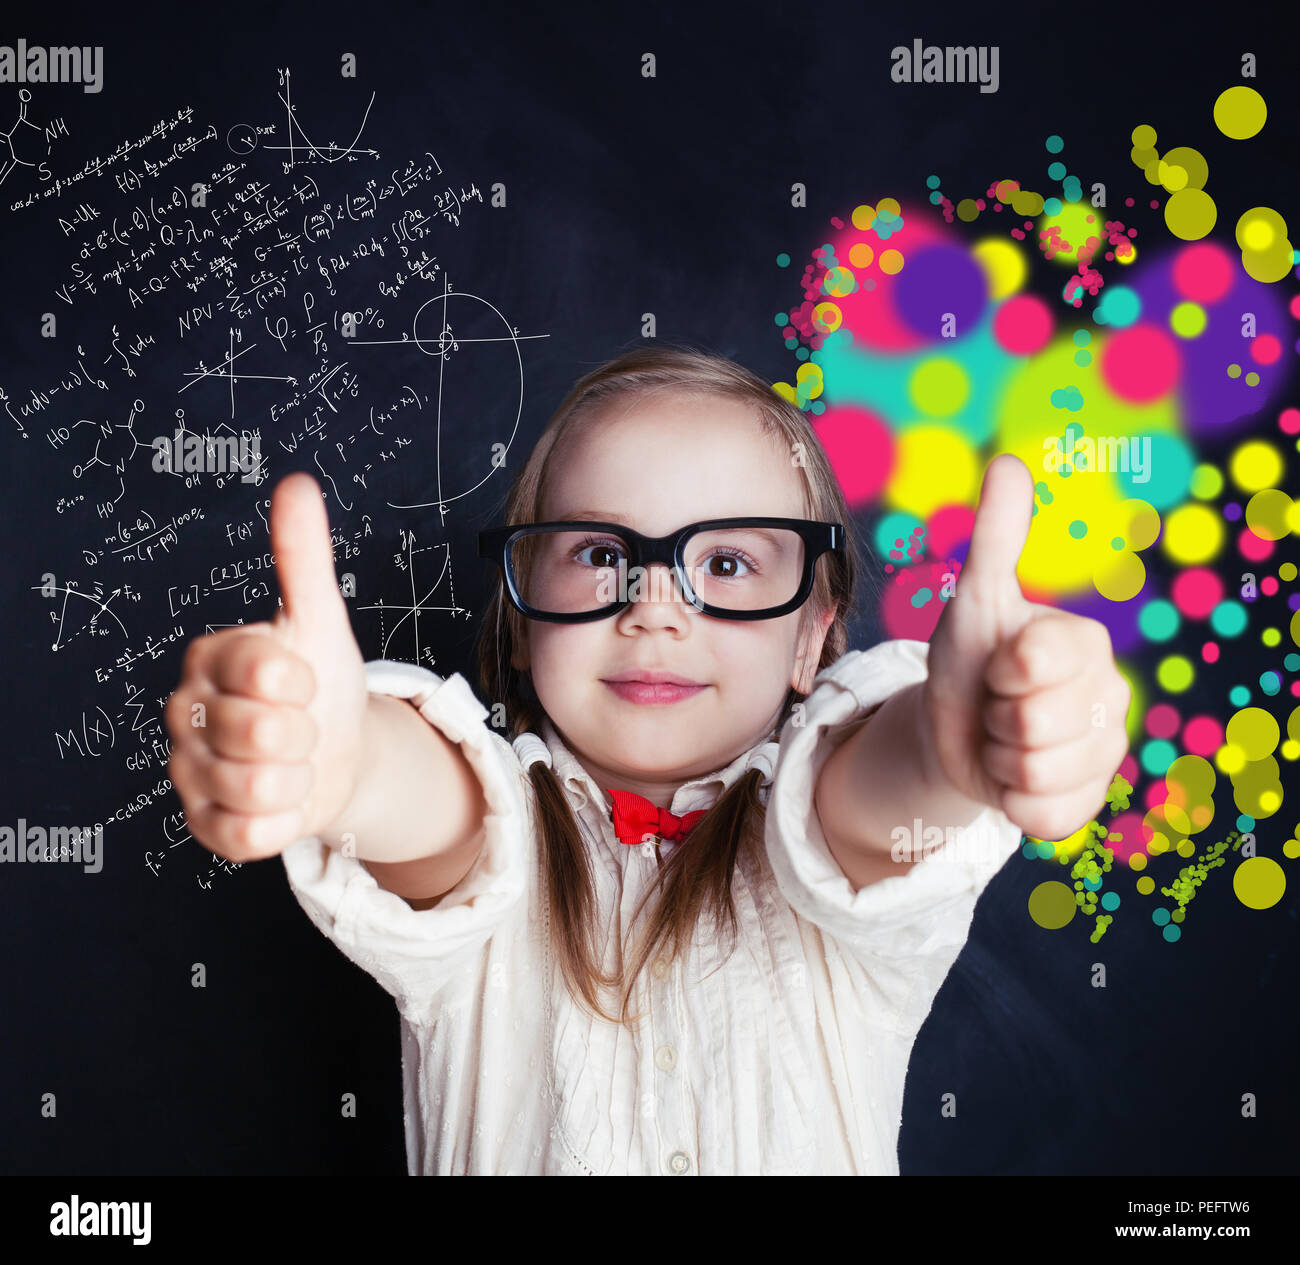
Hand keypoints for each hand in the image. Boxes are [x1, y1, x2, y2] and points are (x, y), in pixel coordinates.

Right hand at [165, 473, 367, 860]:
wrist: (334, 752)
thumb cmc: (321, 684)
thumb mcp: (321, 618)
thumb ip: (304, 556)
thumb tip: (297, 486)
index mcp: (210, 656)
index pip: (267, 672)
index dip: (303, 682)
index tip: (304, 680)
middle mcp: (186, 711)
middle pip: (264, 735)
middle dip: (306, 733)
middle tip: (303, 726)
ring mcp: (189, 771)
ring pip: (260, 788)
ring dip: (299, 778)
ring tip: (296, 762)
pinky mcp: (204, 824)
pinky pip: (249, 834)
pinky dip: (282, 820)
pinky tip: (283, 797)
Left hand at [919, 454, 1131, 841]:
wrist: (953, 728)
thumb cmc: (967, 658)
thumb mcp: (974, 598)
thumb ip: (996, 536)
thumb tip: (1010, 462)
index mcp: (1086, 644)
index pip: (1032, 666)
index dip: (995, 670)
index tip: (997, 665)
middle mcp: (1110, 697)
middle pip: (1031, 725)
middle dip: (991, 718)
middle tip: (994, 705)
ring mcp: (1103, 754)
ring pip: (1034, 772)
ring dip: (997, 759)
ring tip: (1000, 739)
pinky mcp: (1086, 803)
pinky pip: (1044, 817)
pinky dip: (1011, 801)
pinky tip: (1012, 777)